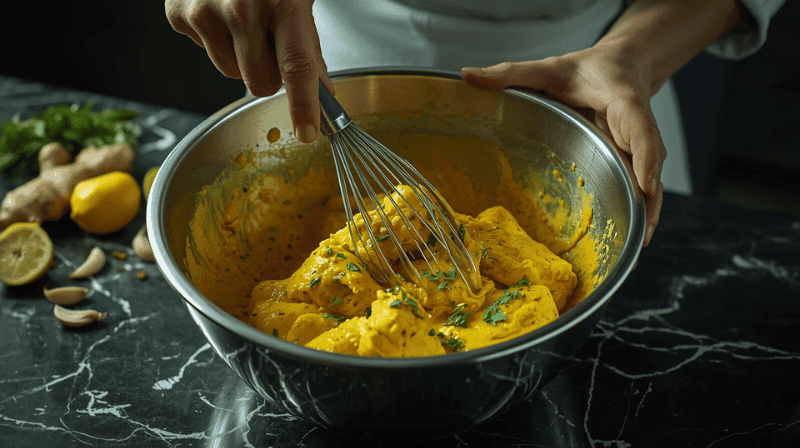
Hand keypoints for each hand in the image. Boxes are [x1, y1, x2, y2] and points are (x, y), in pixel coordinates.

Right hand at [165, 0, 331, 142]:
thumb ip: (308, 45)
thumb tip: (321, 91)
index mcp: (282, 1)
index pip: (297, 66)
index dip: (304, 105)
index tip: (307, 132)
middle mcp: (240, 7)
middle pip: (260, 83)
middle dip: (269, 74)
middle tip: (270, 43)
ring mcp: (204, 11)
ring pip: (229, 74)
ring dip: (240, 57)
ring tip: (242, 19)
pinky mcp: (178, 15)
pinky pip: (204, 53)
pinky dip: (214, 39)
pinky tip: (219, 11)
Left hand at [461, 42, 663, 245]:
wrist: (620, 66)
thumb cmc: (584, 70)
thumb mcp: (546, 68)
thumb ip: (510, 72)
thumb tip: (467, 74)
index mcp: (622, 102)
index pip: (640, 130)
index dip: (645, 159)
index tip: (644, 187)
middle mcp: (638, 127)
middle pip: (650, 166)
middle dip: (646, 202)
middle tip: (638, 236)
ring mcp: (639, 147)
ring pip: (650, 183)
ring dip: (646, 214)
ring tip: (636, 248)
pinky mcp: (635, 160)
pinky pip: (641, 187)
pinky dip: (639, 212)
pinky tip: (632, 238)